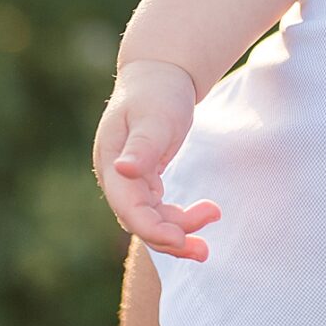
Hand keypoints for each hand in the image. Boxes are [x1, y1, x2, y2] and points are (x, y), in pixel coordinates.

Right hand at [93, 59, 221, 260]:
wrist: (160, 73)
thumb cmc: (156, 91)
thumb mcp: (154, 116)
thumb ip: (142, 145)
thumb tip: (123, 171)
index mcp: (111, 164)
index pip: (129, 210)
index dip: (154, 230)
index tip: (184, 240)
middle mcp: (116, 178)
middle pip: (140, 222)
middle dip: (171, 240)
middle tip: (205, 252)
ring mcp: (129, 181)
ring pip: (151, 220)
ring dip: (179, 230)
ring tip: (213, 219)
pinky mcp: (144, 181)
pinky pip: (159, 210)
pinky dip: (179, 217)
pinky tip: (205, 212)